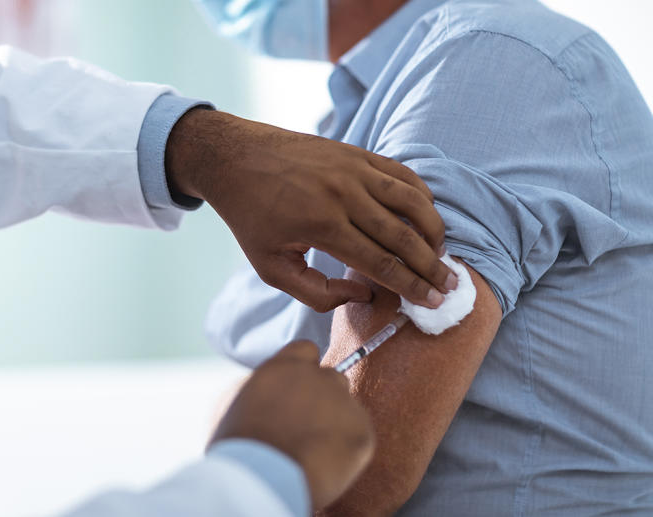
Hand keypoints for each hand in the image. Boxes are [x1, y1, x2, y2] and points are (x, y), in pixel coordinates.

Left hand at [166, 109, 456, 310]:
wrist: (235, 158)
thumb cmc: (251, 217)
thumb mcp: (271, 267)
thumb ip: (316, 292)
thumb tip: (364, 296)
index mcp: (322, 226)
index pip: (380, 263)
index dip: (411, 286)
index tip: (433, 302)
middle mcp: (343, 195)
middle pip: (403, 236)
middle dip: (431, 266)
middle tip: (450, 286)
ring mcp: (353, 169)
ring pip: (412, 200)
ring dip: (434, 229)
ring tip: (441, 253)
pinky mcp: (356, 153)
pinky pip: (401, 174)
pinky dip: (421, 195)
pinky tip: (426, 216)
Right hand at [210, 341, 374, 510]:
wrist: (262, 478)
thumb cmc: (239, 446)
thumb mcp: (234, 404)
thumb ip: (259, 388)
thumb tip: (268, 390)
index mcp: (284, 366)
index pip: (306, 350)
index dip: (304, 369)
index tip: (298, 389)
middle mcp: (318, 377)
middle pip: (331, 378)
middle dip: (323, 397)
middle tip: (306, 425)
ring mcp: (343, 402)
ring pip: (347, 408)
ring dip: (336, 422)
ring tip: (313, 449)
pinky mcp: (362, 431)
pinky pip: (359, 435)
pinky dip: (347, 448)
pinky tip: (325, 463)